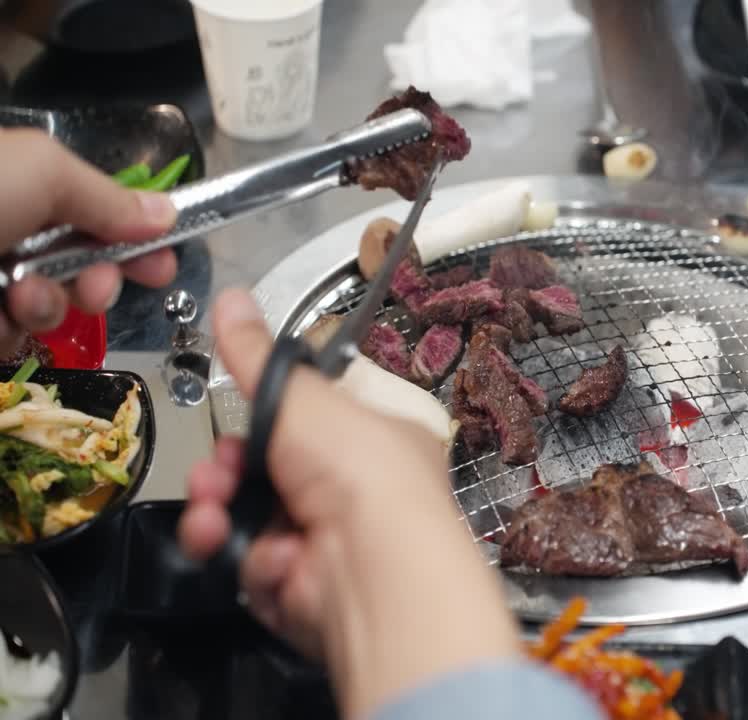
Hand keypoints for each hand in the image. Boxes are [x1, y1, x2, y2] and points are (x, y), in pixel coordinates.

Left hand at [0, 129, 177, 354]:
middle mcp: (10, 230)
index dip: (134, 239)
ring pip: (49, 307)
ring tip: (19, 294)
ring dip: (48, 306)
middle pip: (82, 265)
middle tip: (95, 284)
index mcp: (24, 185)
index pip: (95, 215)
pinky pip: (12, 335)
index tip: (162, 262)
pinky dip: (9, 329)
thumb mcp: (44, 173)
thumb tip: (167, 214)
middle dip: (97, 278)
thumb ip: (110, 195)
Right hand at [178, 289, 518, 718]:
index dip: (267, 414)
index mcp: (377, 435)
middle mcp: (356, 488)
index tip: (241, 409)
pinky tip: (241, 545)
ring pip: (247, 514)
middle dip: (227, 464)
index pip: (313, 416)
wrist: (374, 567)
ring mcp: (327, 540)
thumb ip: (257, 356)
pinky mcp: (298, 585)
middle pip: (266, 466)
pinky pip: (247, 560)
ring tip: (215, 504)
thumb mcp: (302, 395)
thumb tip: (230, 297)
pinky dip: (236, 552)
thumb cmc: (359, 468)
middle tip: (219, 466)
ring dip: (218, 506)